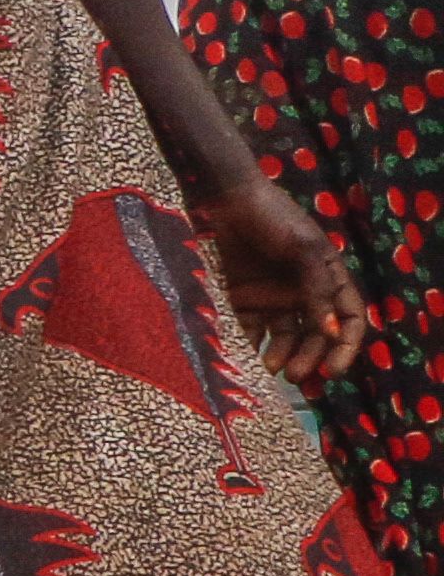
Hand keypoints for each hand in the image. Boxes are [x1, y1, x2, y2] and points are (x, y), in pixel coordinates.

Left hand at [203, 174, 368, 388]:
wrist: (225, 199)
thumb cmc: (273, 217)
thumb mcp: (303, 249)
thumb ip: (317, 290)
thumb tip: (331, 331)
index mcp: (330, 279)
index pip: (350, 320)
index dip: (345, 347)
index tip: (333, 371)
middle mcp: (304, 293)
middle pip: (315, 336)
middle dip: (309, 357)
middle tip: (295, 376)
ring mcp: (272, 296)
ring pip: (283, 337)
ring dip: (279, 355)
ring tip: (267, 368)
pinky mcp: (241, 297)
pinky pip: (248, 327)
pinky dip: (247, 342)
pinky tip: (242, 353)